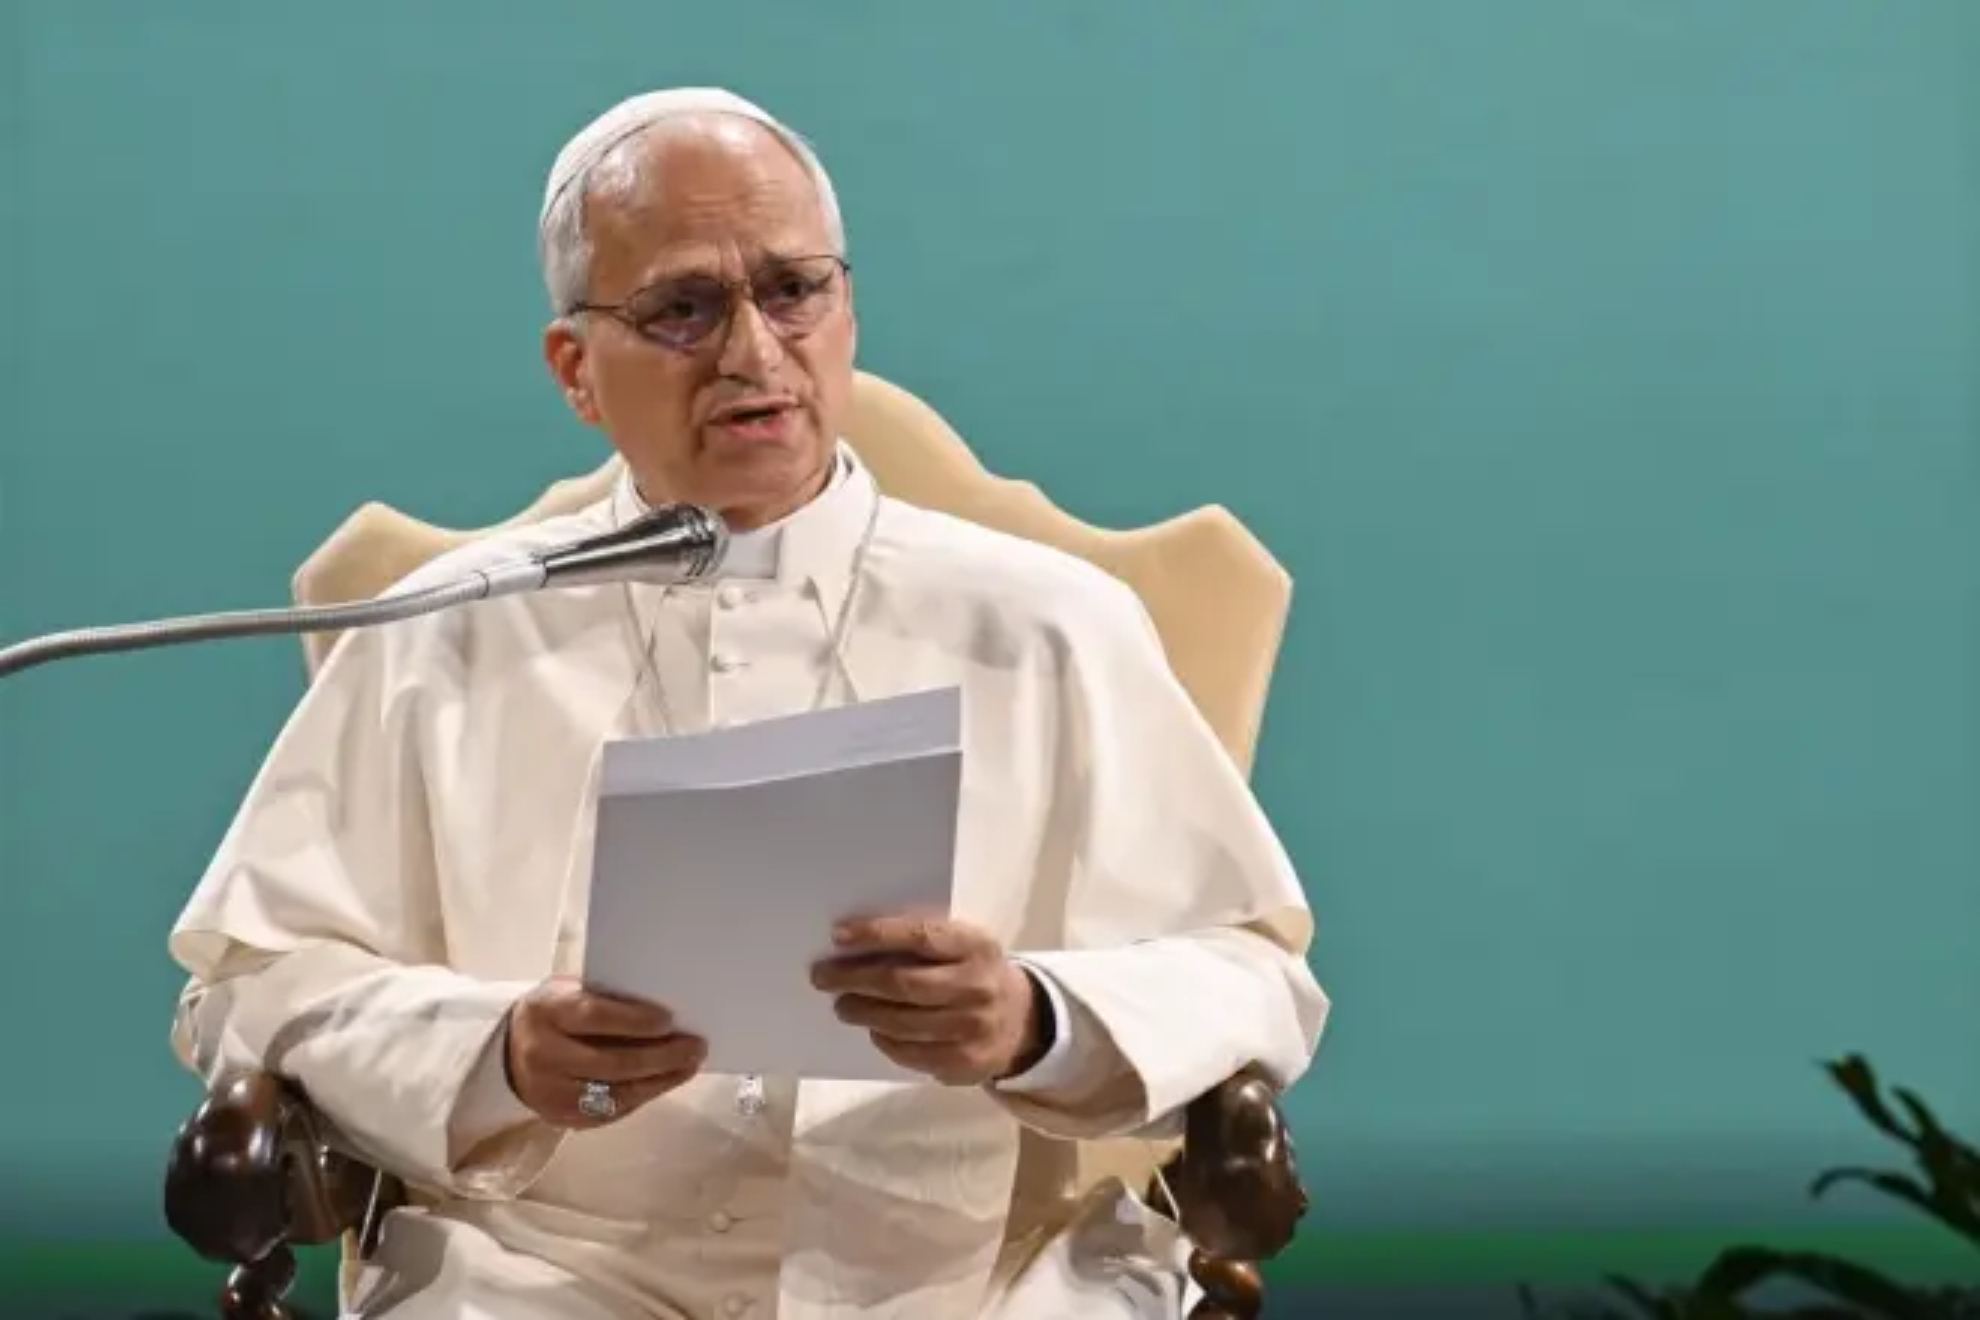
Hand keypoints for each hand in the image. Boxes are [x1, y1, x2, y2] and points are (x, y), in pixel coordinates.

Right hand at [504, 976, 706, 1127]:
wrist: (508, 1053)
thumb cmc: (555, 1013)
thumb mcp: (569, 991)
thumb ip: (606, 997)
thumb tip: (665, 1008)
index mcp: (547, 1013)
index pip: (594, 1017)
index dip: (634, 1020)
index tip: (670, 1019)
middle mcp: (544, 1055)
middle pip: (611, 1062)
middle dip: (660, 1056)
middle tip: (695, 1046)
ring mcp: (551, 1093)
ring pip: (615, 1093)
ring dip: (660, 1080)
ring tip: (689, 1066)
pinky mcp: (562, 1118)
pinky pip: (611, 1111)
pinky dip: (643, 1096)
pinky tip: (665, 1082)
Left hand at [810, 916, 1046, 1085]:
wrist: (1021, 1019)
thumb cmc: (973, 971)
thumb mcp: (962, 945)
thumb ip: (923, 940)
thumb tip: (854, 942)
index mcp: (976, 946)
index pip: (921, 937)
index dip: (877, 934)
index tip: (838, 936)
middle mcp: (978, 986)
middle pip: (903, 984)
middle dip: (855, 979)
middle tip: (823, 976)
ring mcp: (973, 1028)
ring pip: (902, 1023)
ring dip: (863, 1012)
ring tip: (843, 1004)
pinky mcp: (964, 1062)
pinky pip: (911, 1053)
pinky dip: (885, 1040)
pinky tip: (873, 1029)